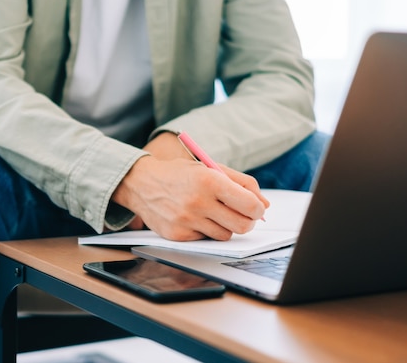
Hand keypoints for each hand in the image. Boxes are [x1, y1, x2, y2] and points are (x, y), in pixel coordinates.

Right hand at [115, 133, 268, 240]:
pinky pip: (205, 239)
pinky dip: (205, 231)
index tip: (256, 208)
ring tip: (213, 213)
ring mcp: (187, 221)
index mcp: (210, 180)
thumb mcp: (210, 167)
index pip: (250, 205)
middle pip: (242, 226)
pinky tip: (195, 218)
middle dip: (247, 222)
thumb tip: (264, 205)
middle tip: (242, 215)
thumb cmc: (181, 174)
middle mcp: (198, 202)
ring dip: (225, 226)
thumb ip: (241, 183)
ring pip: (225, 235)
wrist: (142, 183)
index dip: (258, 209)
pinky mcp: (178, 235)